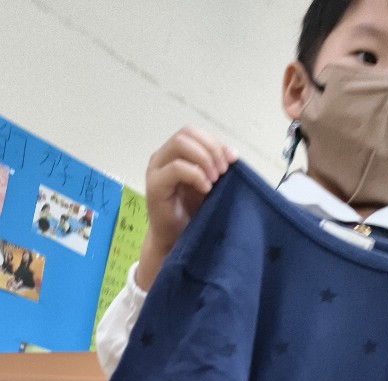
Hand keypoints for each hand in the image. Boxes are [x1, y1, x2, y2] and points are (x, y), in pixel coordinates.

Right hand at [136, 127, 237, 289]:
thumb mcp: (208, 185)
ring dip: (203, 159)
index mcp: (173, 154)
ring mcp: (156, 170)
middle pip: (186, 133)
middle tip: (223, 170)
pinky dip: (195, 174)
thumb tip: (233, 154)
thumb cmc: (190, 214)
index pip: (193, 133)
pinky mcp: (154, 186)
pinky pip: (176, 168)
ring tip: (215, 179)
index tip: (233, 159)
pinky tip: (206, 188)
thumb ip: (216, 167)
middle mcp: (161, 157)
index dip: (214, 141)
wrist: (175, 241)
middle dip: (210, 149)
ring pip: (180, 145)